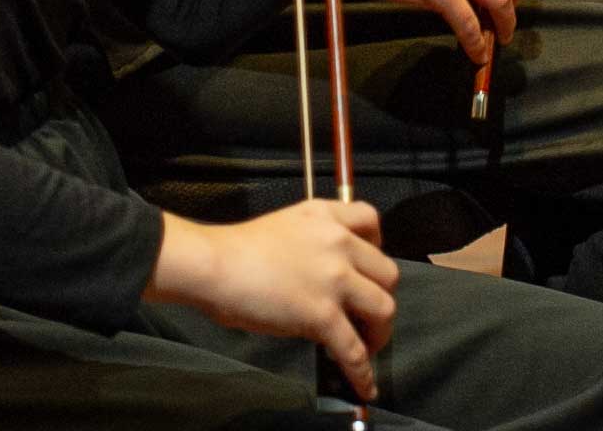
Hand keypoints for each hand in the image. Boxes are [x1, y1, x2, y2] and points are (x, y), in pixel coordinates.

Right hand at [148, 200, 396, 395]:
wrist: (214, 265)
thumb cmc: (236, 251)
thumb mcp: (286, 228)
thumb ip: (313, 245)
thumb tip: (323, 280)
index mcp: (325, 216)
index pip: (371, 221)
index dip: (377, 248)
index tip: (367, 268)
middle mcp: (338, 242)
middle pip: (387, 271)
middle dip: (382, 297)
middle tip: (368, 316)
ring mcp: (334, 279)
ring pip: (384, 308)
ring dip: (379, 332)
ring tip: (366, 346)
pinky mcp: (322, 314)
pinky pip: (354, 349)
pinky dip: (363, 373)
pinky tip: (364, 385)